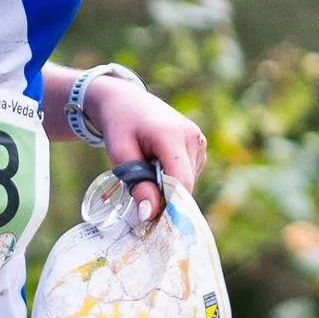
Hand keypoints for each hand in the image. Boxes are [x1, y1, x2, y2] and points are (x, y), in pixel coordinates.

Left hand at [82, 72, 206, 227]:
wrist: (124, 100)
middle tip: (140, 192)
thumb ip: (137, 184)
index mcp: (171, 135)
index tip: (150, 218)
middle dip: (164, 196)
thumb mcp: (120, 155)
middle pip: (185, 184)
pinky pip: (190, 173)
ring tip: (146, 169)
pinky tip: (157, 164)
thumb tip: (150, 215)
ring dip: (168, 186)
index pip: (180, 181)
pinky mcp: (199, 144)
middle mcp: (191, 137)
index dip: (168, 204)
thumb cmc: (119, 125)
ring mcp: (198, 140)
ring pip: (188, 181)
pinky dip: (173, 177)